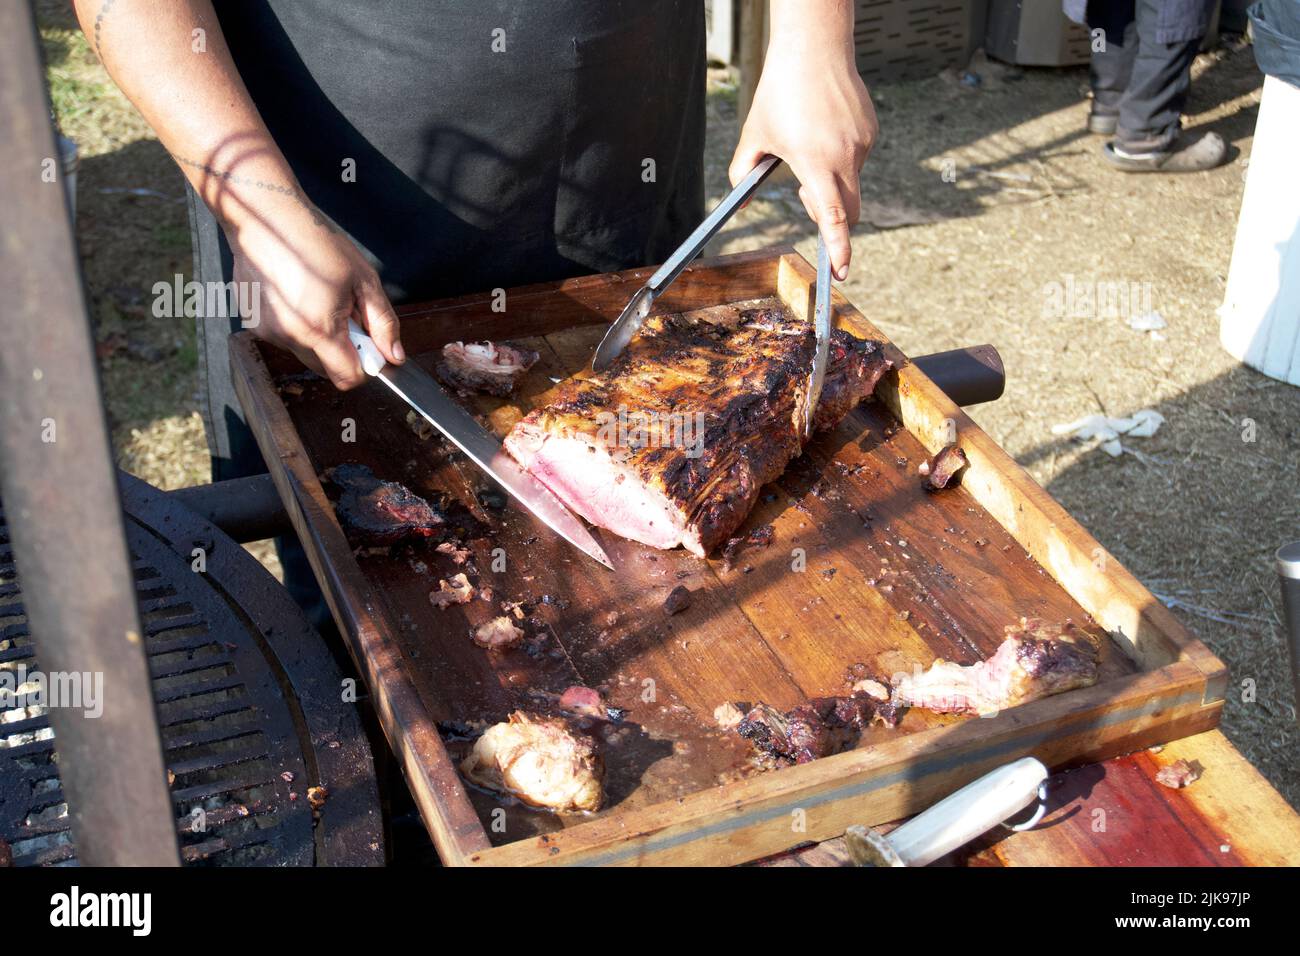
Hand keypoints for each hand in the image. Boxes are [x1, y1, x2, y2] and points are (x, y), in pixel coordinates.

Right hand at [227, 198, 403, 389]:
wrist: (267, 219)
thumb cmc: (316, 243)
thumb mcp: (363, 280)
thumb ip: (383, 323)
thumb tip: (395, 356)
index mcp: (320, 329)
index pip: (348, 378)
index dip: (365, 367)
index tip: (369, 346)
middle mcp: (290, 337)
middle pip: (327, 369)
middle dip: (342, 351)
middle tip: (344, 313)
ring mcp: (269, 332)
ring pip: (306, 354)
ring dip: (319, 337)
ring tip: (319, 298)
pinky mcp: (255, 324)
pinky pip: (286, 338)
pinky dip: (297, 326)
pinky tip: (297, 294)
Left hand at [729, 24, 876, 279]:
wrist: (815, 49)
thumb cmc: (781, 91)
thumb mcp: (754, 134)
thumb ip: (743, 172)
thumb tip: (742, 199)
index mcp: (816, 162)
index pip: (833, 217)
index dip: (838, 248)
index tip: (841, 270)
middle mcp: (845, 156)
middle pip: (847, 210)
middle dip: (830, 219)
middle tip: (803, 196)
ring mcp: (862, 144)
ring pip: (850, 182)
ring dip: (830, 180)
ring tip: (807, 142)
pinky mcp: (870, 131)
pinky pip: (856, 158)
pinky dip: (839, 158)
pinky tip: (823, 129)